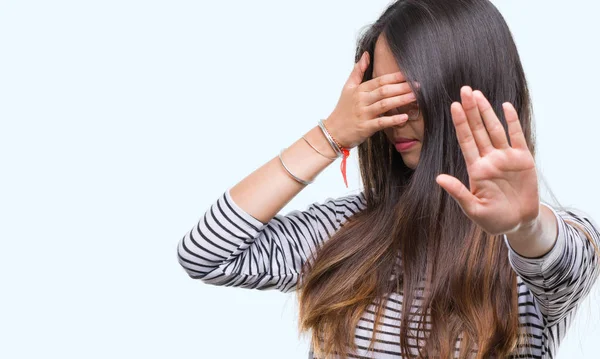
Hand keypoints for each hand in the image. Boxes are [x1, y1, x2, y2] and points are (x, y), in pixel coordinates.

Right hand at [324, 51, 417, 148]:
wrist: (332, 132)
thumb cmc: (343, 110)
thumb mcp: (347, 88)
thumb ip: (357, 71)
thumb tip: (366, 54)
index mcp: (359, 90)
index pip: (380, 80)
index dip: (395, 77)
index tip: (409, 75)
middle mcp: (361, 100)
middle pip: (384, 91)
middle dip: (402, 87)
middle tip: (417, 85)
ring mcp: (363, 114)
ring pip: (384, 104)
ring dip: (401, 100)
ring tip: (415, 97)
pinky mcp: (365, 127)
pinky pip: (381, 122)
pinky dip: (393, 120)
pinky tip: (405, 117)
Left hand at [435, 86, 539, 235]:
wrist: (519, 223)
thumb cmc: (493, 219)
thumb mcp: (473, 209)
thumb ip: (458, 192)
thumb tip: (439, 178)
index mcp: (476, 169)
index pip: (466, 141)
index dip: (460, 123)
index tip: (454, 106)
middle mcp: (489, 159)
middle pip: (478, 129)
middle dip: (471, 110)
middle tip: (465, 90)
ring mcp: (506, 157)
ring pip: (495, 129)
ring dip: (487, 112)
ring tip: (478, 94)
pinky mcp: (523, 159)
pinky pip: (516, 136)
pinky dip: (512, 121)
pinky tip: (505, 106)